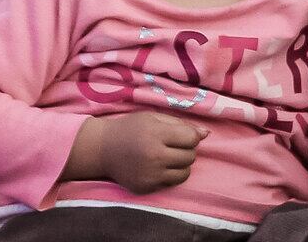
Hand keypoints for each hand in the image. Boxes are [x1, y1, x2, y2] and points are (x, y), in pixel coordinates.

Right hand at [68, 111, 205, 192]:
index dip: (189, 136)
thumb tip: (206, 134)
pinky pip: (171, 183)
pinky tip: (158, 167)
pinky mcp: (145, 188)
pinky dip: (170, 175)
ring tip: (167, 157)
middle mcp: (153, 157)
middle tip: (171, 146)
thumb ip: (181, 125)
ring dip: (181, 164)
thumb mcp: (154, 118)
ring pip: (185, 173)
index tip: (178, 135)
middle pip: (190, 157)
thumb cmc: (131, 129)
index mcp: (156, 135)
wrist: (101, 149)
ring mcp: (149, 175)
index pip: (192, 139)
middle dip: (186, 150)